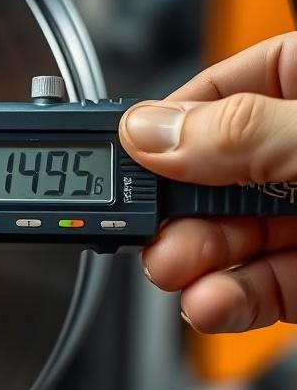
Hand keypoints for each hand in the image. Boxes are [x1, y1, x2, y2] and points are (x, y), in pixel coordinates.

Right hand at [119, 33, 296, 333]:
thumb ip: (247, 132)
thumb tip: (151, 133)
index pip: (224, 86)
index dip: (167, 121)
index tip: (123, 152)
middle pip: (214, 170)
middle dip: (171, 206)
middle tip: (141, 226)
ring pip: (233, 234)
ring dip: (192, 258)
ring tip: (171, 270)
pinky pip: (266, 284)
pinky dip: (230, 300)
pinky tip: (208, 303)